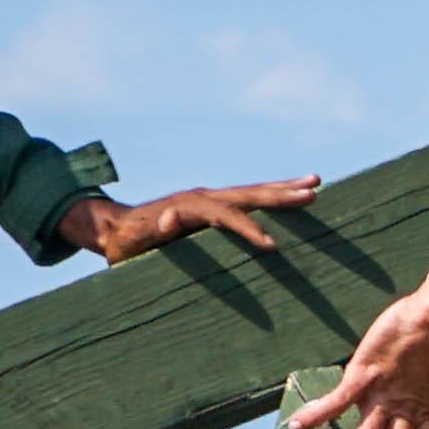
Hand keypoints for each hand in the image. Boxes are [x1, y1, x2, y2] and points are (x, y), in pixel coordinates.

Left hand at [54, 177, 319, 265]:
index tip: (272, 246)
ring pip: (252, 192)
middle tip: (313, 192)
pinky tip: (292, 193)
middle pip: (247, 194)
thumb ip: (152, 233)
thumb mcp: (133, 244)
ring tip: (315, 183)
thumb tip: (171, 219)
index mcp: (186, 208)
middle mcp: (202, 197)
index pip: (224, 216)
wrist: (113, 227)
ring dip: (284, 188)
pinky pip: (247, 199)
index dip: (247, 229)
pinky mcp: (214, 205)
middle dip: (280, 195)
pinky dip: (272, 194)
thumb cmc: (124, 245)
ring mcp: (209, 198)